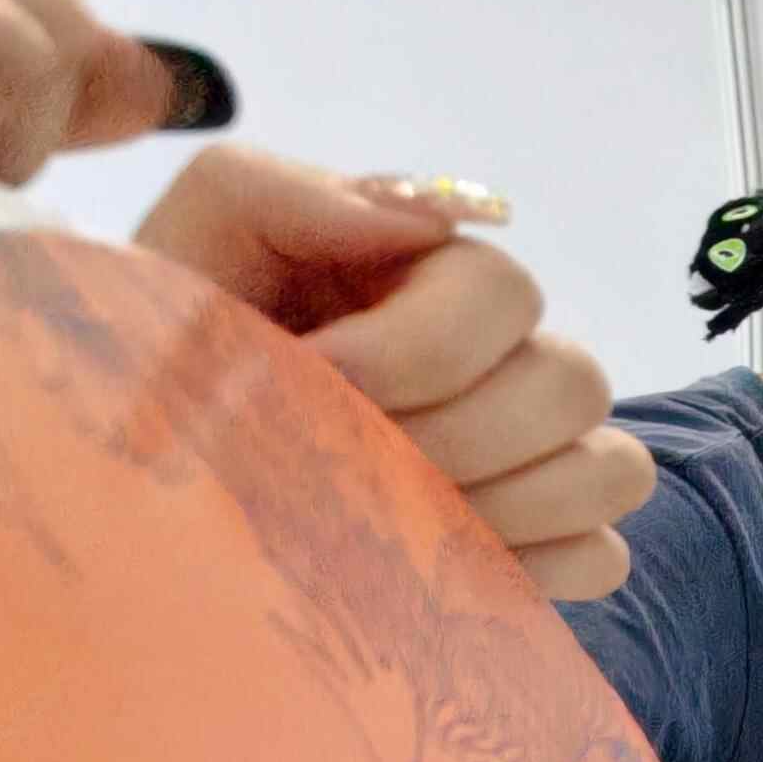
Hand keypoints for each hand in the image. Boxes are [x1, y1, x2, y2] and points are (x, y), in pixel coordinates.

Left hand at [134, 147, 653, 598]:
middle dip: (452, 440)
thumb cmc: (170, 356)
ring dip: (504, 505)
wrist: (149, 482)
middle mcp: (509, 356)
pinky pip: (603, 558)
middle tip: (350, 468)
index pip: (504, 292)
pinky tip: (444, 567)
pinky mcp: (547, 546)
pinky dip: (536, 569)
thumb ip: (276, 192)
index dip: (415, 352)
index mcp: (434, 273)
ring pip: (613, 470)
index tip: (316, 382)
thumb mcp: (188, 250)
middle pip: (574, 382)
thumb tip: (423, 220)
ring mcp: (541, 454)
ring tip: (400, 521)